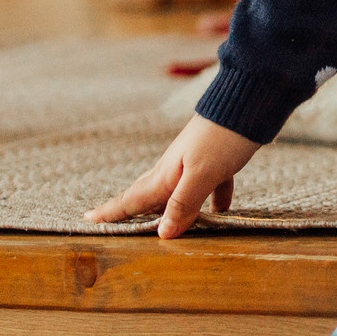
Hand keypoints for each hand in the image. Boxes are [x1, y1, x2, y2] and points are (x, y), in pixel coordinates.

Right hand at [87, 115, 262, 239]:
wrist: (249, 100)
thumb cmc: (223, 137)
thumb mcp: (202, 174)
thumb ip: (184, 203)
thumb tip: (162, 235)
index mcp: (166, 174)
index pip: (133, 199)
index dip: (111, 212)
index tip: (87, 220)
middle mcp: (176, 168)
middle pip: (149, 195)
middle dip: (130, 210)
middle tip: (109, 221)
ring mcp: (197, 161)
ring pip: (178, 191)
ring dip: (169, 208)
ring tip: (161, 223)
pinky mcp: (219, 158)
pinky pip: (211, 185)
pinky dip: (213, 198)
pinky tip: (221, 210)